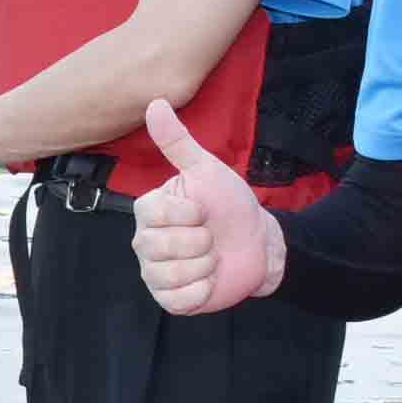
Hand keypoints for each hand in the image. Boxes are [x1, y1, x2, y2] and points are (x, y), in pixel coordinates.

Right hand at [127, 99, 283, 316]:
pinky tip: (210, 278)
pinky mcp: (170, 299)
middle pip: (161, 246)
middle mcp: (144, 242)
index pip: (155, 215)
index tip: (204, 209)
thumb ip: (178, 142)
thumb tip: (155, 103)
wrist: (257, 241)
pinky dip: (203, 290)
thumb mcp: (207, 170)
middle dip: (201, 241)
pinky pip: (180, 299)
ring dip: (205, 265)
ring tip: (212, 256)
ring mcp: (155, 273)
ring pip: (172, 274)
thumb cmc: (230, 204)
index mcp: (149, 211)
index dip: (189, 214)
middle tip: (210, 235)